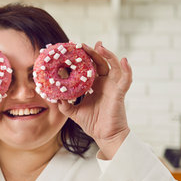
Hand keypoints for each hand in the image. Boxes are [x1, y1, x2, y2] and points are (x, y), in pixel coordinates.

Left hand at [57, 41, 131, 158]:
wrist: (105, 136)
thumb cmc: (93, 123)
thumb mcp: (74, 113)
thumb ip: (64, 105)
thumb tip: (54, 98)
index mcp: (94, 85)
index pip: (89, 67)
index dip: (83, 58)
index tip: (73, 49)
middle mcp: (104, 83)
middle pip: (100, 62)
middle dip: (92, 52)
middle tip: (82, 44)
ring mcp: (113, 86)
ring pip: (113, 65)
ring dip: (108, 55)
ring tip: (100, 46)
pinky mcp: (120, 92)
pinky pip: (126, 79)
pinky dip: (127, 69)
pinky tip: (124, 60)